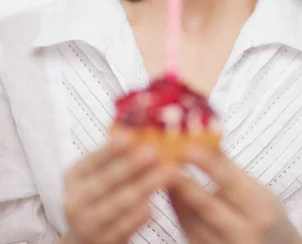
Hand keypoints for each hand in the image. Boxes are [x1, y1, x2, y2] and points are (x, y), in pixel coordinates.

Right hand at [63, 128, 175, 243]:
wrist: (88, 237)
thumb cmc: (101, 195)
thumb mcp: (99, 174)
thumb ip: (116, 155)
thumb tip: (137, 128)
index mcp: (73, 177)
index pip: (93, 160)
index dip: (111, 149)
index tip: (130, 136)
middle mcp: (73, 201)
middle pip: (106, 182)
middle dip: (132, 166)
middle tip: (155, 151)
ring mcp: (86, 225)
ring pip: (119, 203)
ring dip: (146, 186)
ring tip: (169, 172)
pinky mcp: (101, 243)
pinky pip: (124, 227)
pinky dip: (140, 214)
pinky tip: (155, 203)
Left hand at [168, 146, 301, 243]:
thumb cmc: (263, 212)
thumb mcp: (256, 188)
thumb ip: (227, 166)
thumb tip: (202, 132)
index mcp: (262, 211)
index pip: (231, 183)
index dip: (208, 164)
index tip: (187, 145)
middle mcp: (246, 235)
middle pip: (207, 206)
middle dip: (183, 182)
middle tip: (163, 159)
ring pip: (191, 221)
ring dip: (175, 194)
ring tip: (161, 170)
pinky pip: (187, 231)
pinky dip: (176, 210)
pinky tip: (170, 191)